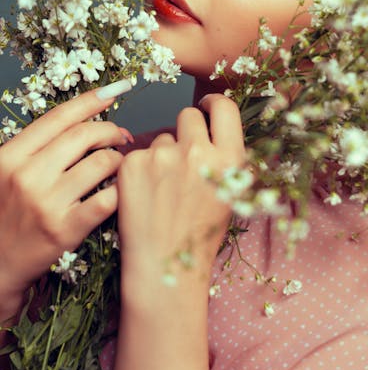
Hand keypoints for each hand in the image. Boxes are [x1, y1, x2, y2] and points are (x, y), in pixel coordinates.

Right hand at [0, 88, 127, 305]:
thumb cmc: (6, 214)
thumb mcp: (7, 172)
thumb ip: (37, 148)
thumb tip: (84, 122)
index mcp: (11, 156)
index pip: (59, 117)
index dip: (91, 99)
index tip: (116, 89)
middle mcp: (27, 175)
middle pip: (85, 135)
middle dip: (111, 130)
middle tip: (122, 137)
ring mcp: (47, 202)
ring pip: (103, 163)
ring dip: (120, 160)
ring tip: (119, 166)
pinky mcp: (66, 229)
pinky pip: (109, 198)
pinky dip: (122, 190)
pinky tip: (121, 191)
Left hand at [116, 94, 245, 296]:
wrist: (165, 267)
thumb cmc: (201, 235)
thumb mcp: (232, 195)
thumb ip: (228, 158)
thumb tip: (218, 128)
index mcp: (229, 159)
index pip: (224, 106)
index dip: (213, 103)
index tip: (206, 107)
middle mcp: (198, 151)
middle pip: (189, 115)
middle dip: (186, 130)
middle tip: (182, 156)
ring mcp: (163, 156)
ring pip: (161, 137)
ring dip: (162, 155)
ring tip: (163, 191)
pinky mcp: (133, 164)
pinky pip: (138, 153)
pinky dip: (140, 170)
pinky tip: (145, 196)